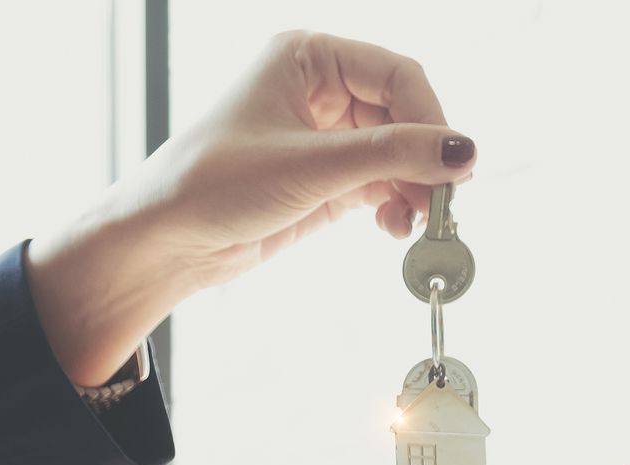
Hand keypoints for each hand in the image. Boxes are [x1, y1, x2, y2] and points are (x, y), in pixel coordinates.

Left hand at [27, 31, 475, 384]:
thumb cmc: (213, 185)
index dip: (430, 120)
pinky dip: (395, 205)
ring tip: (415, 224)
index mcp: (307, 57)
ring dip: (413, 188)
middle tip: (441, 204)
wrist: (164, 243)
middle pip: (403, 115)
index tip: (452, 165)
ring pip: (396, 153)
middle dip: (423, 160)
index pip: (397, 74)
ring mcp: (323, 135)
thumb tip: (465, 152)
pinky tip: (395, 229)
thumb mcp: (311, 166)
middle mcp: (318, 88)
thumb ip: (392, 157)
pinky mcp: (324, 179)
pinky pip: (381, 184)